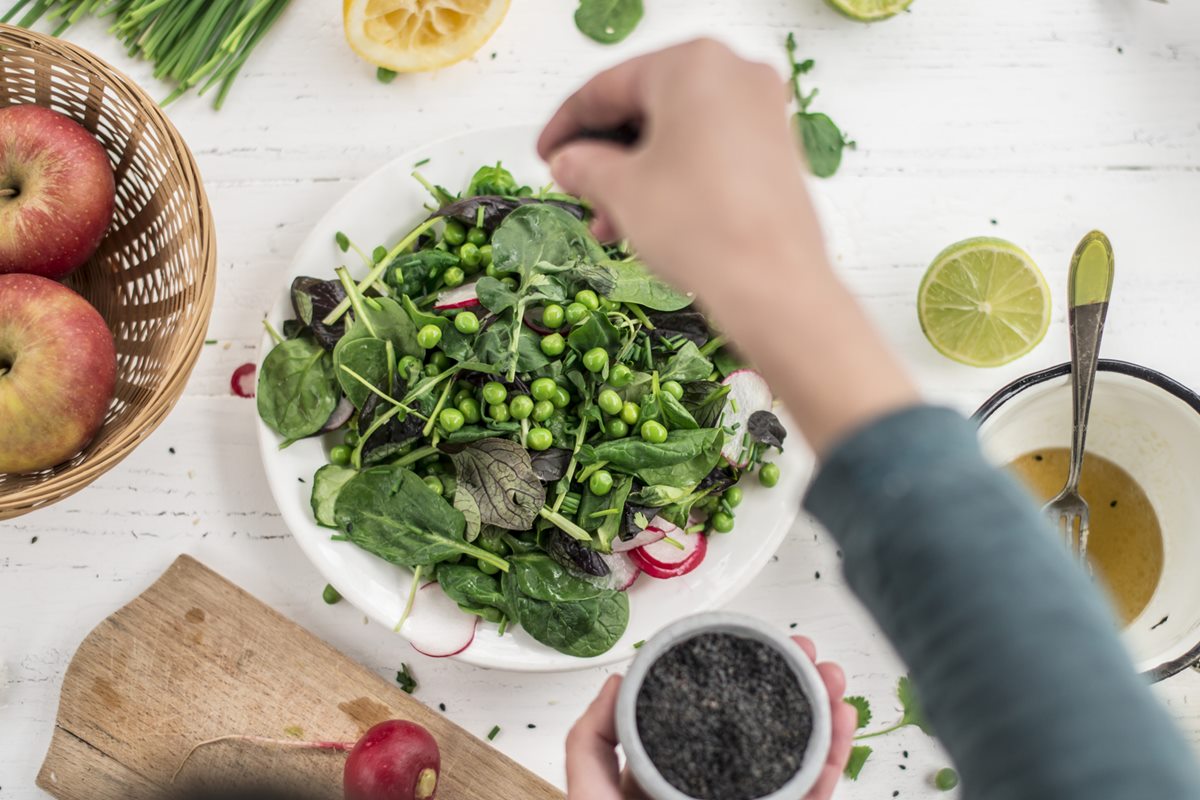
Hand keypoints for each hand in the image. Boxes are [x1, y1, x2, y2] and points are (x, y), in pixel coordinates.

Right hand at [539, 39, 815, 301]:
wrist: (774, 287)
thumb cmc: (705, 229)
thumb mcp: (622, 191)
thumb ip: (584, 165)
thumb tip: (569, 162)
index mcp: (693, 65)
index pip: (608, 86)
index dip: (566, 124)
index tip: (547, 151)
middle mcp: (735, 75)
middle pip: (646, 107)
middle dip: (604, 155)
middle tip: (575, 186)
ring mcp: (762, 111)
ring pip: (677, 133)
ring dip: (635, 174)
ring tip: (608, 219)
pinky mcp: (776, 150)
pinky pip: (708, 151)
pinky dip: (673, 178)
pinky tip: (647, 218)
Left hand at [565, 636, 857, 799]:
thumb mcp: (591, 795)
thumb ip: (592, 742)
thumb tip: (619, 680)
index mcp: (669, 778)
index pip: (707, 718)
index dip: (734, 679)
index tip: (750, 647)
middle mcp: (716, 789)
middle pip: (761, 729)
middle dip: (789, 686)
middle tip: (806, 653)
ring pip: (795, 756)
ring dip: (821, 714)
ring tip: (831, 677)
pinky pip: (811, 793)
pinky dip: (832, 760)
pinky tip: (841, 724)